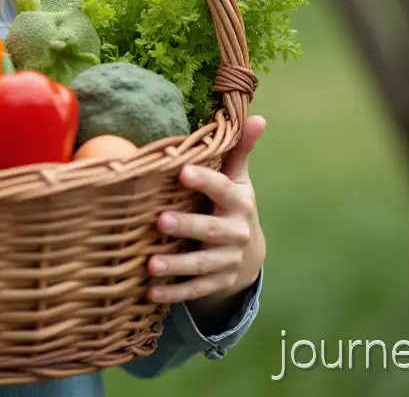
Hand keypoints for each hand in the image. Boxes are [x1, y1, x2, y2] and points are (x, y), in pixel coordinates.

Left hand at [147, 115, 266, 306]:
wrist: (248, 255)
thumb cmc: (231, 205)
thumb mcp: (238, 179)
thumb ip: (239, 150)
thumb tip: (258, 116)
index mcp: (239, 202)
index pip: (223, 190)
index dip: (205, 181)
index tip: (183, 171)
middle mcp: (235, 233)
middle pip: (211, 230)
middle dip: (186, 226)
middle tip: (159, 220)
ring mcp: (226, 261)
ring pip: (202, 265)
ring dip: (176, 265)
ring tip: (150, 265)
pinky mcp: (216, 283)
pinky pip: (194, 289)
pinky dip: (173, 292)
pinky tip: (151, 292)